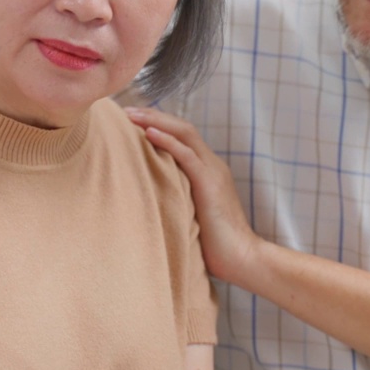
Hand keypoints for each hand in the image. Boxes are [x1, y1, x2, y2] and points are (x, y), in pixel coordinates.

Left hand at [124, 107, 259, 283]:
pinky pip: (188, 155)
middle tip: (126, 110)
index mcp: (209, 170)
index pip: (183, 136)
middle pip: (182, 128)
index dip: (159, 124)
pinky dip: (168, 141)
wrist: (243, 259)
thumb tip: (150, 196)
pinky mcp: (210, 184)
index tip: (132, 120)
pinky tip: (148, 133)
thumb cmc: (216, 245)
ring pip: (185, 134)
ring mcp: (213, 172)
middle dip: (153, 115)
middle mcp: (212, 165)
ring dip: (156, 121)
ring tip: (131, 115)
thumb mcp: (192, 213)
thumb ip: (178, 198)